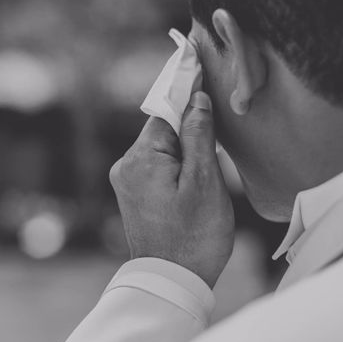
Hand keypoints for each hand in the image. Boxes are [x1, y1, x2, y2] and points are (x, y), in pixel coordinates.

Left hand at [109, 92, 234, 287]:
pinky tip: (193, 178)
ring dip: (185, 148)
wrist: (171, 280)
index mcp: (140, 159)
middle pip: (163, 128)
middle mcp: (126, 165)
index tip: (196, 60)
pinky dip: (176, 163)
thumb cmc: (194, 236)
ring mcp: (126, 180)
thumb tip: (195, 98)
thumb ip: (199, 136)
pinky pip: (156, 164)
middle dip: (190, 128)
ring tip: (205, 171)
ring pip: (161, 147)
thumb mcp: (205, 182)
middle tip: (216, 132)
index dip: (187, 92)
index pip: (166, 110)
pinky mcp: (132, 193)